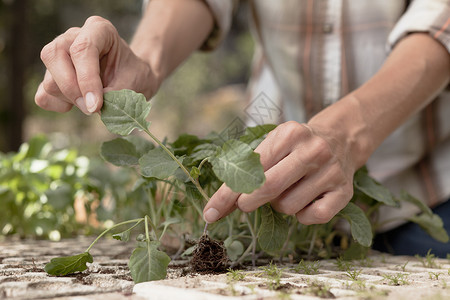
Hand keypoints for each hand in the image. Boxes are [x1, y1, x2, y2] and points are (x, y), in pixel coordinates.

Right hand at [35, 16, 159, 114]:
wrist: (133, 79)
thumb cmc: (135, 75)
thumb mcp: (136, 81)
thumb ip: (116, 93)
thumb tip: (93, 107)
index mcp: (98, 29)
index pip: (82, 48)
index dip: (87, 79)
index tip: (96, 105)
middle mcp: (73, 37)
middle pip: (54, 56)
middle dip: (72, 88)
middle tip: (92, 107)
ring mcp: (58, 56)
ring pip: (49, 80)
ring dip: (71, 99)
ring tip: (94, 104)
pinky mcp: (51, 77)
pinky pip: (43, 96)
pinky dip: (59, 105)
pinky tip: (78, 105)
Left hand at [203, 121, 356, 224]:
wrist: (341, 139)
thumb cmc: (295, 146)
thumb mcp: (271, 145)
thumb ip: (245, 171)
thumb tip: (218, 206)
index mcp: (288, 134)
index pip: (250, 169)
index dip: (226, 194)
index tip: (210, 213)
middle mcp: (312, 150)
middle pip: (269, 188)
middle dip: (248, 202)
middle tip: (244, 205)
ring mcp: (331, 171)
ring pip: (288, 206)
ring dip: (280, 205)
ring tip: (288, 191)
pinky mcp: (344, 191)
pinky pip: (313, 217)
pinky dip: (302, 216)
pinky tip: (305, 200)